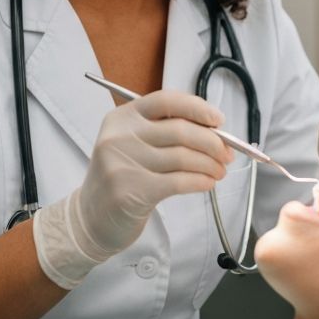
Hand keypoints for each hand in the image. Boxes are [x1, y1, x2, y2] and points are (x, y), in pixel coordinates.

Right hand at [34, 90, 231, 287]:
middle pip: (180, 130)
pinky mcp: (132, 190)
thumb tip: (215, 129)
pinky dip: (200, 181)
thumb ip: (165, 131)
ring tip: (219, 171)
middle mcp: (120, 136)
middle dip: (213, 142)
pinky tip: (207, 183)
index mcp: (122, 117)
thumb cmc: (122, 176)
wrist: (91, 217)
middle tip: (227, 153)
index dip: (197, 107)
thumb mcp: (133, 143)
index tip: (218, 120)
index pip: (166, 101)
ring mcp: (124, 163)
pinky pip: (178, 181)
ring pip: (183, 157)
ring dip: (210, 164)